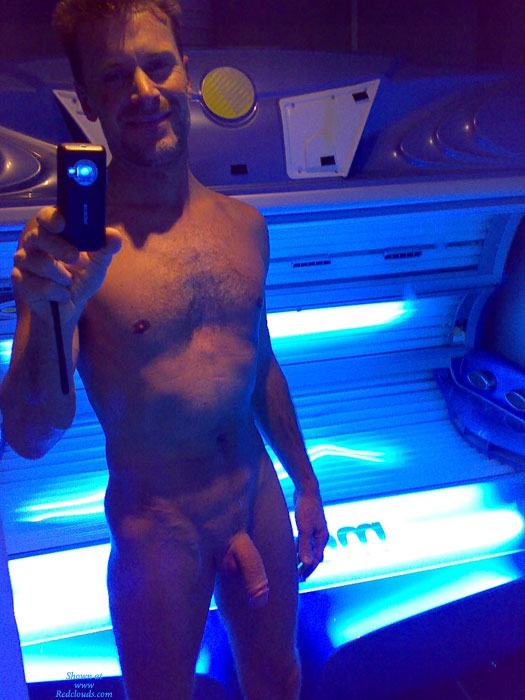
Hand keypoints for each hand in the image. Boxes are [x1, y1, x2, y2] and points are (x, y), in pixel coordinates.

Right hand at [12, 206, 121, 323]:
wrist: (68, 306)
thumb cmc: (81, 278)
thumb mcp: (97, 264)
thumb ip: (105, 249)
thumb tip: (114, 237)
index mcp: (53, 232)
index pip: (46, 216)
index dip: (52, 217)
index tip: (62, 223)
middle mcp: (34, 242)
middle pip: (38, 236)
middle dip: (58, 247)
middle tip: (74, 257)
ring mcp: (24, 260)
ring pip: (38, 261)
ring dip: (60, 275)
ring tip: (68, 281)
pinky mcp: (20, 279)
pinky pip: (35, 284)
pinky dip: (54, 291)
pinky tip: (62, 295)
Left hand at [293, 486, 328, 580]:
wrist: (307, 489)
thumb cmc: (307, 508)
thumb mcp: (304, 528)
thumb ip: (305, 546)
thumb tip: (306, 563)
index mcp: (322, 538)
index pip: (316, 559)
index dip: (309, 570)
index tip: (301, 578)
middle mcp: (320, 535)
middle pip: (314, 555)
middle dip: (307, 566)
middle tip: (299, 578)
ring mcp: (315, 530)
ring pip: (309, 548)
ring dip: (303, 558)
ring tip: (296, 568)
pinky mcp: (308, 524)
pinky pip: (304, 540)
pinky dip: (300, 547)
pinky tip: (294, 552)